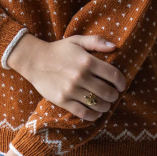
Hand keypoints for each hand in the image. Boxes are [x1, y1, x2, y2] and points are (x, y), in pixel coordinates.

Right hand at [7, 33, 126, 120]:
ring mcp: (72, 90)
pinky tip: (95, 112)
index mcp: (87, 61)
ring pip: (98, 104)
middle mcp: (81, 76)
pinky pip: (84, 113)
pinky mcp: (63, 100)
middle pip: (108, 92)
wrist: (34, 60)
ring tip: (105, 103)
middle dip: (114, 95)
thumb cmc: (58, 50)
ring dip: (105, 106)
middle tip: (113, 94)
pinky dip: (93, 115)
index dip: (121, 82)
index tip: (121, 85)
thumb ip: (96, 41)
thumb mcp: (77, 40)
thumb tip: (115, 46)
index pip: (113, 75)